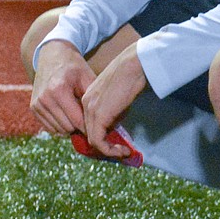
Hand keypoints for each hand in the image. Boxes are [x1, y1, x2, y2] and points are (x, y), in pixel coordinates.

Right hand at [30, 39, 94, 135]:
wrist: (53, 55)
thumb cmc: (75, 67)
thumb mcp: (88, 78)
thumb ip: (93, 101)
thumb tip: (100, 123)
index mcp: (59, 90)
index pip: (77, 121)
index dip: (90, 125)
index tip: (98, 123)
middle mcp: (45, 98)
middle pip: (67, 128)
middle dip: (80, 126)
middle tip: (87, 115)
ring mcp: (37, 104)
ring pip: (58, 130)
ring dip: (70, 125)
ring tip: (77, 112)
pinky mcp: (33, 107)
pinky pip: (50, 127)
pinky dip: (60, 124)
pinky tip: (67, 112)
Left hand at [81, 43, 146, 157]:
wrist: (134, 65)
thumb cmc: (132, 75)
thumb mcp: (119, 97)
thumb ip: (114, 112)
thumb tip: (115, 128)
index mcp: (88, 97)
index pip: (90, 124)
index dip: (103, 136)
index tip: (117, 143)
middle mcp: (85, 104)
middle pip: (90, 133)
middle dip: (106, 145)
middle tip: (121, 151)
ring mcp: (90, 110)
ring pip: (93, 140)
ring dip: (109, 151)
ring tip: (124, 152)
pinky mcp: (98, 117)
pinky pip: (99, 141)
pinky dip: (110, 150)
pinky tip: (123, 150)